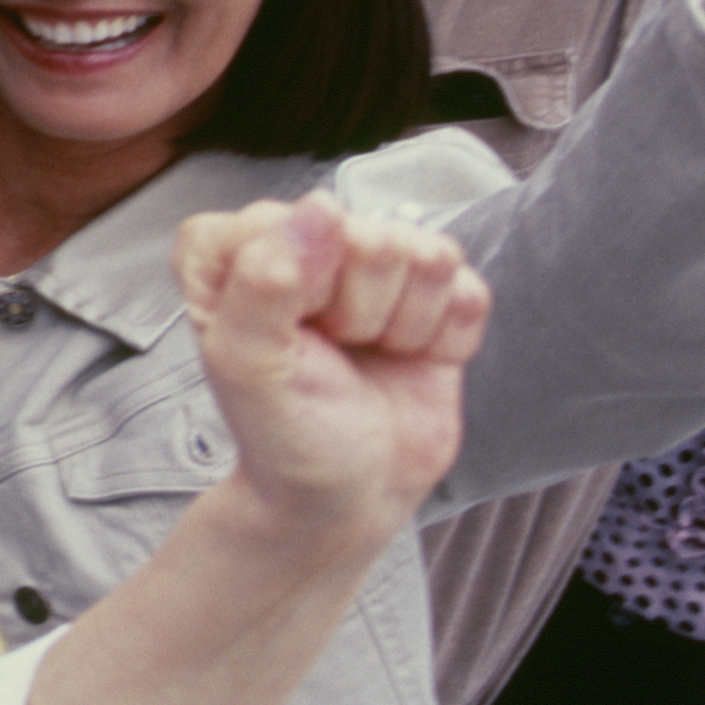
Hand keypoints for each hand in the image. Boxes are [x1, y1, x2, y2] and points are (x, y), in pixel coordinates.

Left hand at [174, 196, 482, 540]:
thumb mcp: (245, 366)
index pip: (289, 220)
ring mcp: (374, 265)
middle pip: (372, 236)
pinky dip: (446, 338)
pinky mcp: (433, 293)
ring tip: (367, 355)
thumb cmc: (283, 433)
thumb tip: (320, 210)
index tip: (288, 334)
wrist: (348, 494)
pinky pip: (469, 290)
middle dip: (360, 310)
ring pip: (429, 255)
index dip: (300, 287)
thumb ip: (263, 282)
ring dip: (404, 324)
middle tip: (333, 352)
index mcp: (234, 248)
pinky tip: (408, 358)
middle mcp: (305, 242)